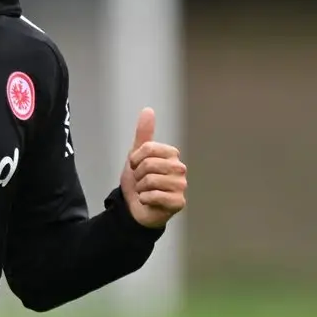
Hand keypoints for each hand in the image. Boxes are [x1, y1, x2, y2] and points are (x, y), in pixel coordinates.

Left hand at [120, 107, 186, 228]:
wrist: (135, 207)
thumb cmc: (139, 181)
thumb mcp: (137, 155)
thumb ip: (144, 134)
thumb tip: (148, 110)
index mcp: (171, 155)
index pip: (148, 148)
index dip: (135, 159)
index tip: (136, 166)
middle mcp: (180, 169)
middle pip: (149, 164)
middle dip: (138, 175)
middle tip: (141, 181)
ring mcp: (181, 186)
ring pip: (151, 180)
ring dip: (141, 188)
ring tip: (145, 191)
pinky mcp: (178, 202)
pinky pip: (155, 195)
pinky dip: (145, 199)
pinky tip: (149, 201)